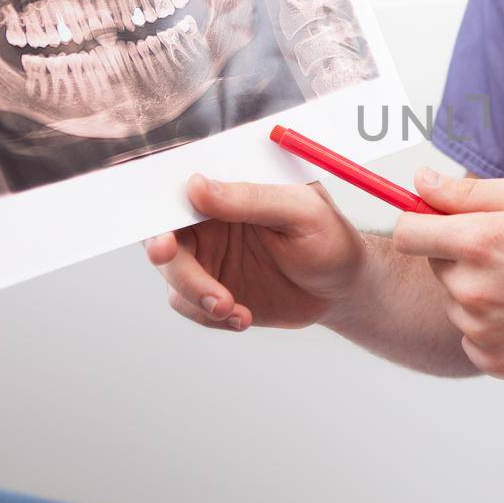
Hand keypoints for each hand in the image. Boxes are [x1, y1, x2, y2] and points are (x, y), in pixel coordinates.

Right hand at [144, 174, 371, 330]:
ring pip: (172, 274)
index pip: (179, 188)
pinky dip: (208, 315)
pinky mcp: (211, 288)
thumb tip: (195, 187)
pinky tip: (242, 316)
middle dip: (173, 263)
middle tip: (191, 278)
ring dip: (195, 296)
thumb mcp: (303, 212)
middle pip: (164, 234)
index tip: (164, 242)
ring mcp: (208, 254)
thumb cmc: (332, 240)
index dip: (159, 210)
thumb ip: (252, 199)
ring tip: (233, 309)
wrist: (344, 290)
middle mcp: (211, 217)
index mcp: (230, 186)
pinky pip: (187, 303)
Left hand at [392, 170, 503, 377]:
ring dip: (478, 291)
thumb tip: (420, 181)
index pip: (408, 232)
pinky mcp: (496, 362)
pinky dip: (493, 326)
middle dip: (461, 254)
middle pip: (435, 266)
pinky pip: (472, 338)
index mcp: (479, 243)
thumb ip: (468, 191)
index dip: (421, 221)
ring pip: (456, 302)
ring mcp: (483, 332)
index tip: (439, 221)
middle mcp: (473, 291)